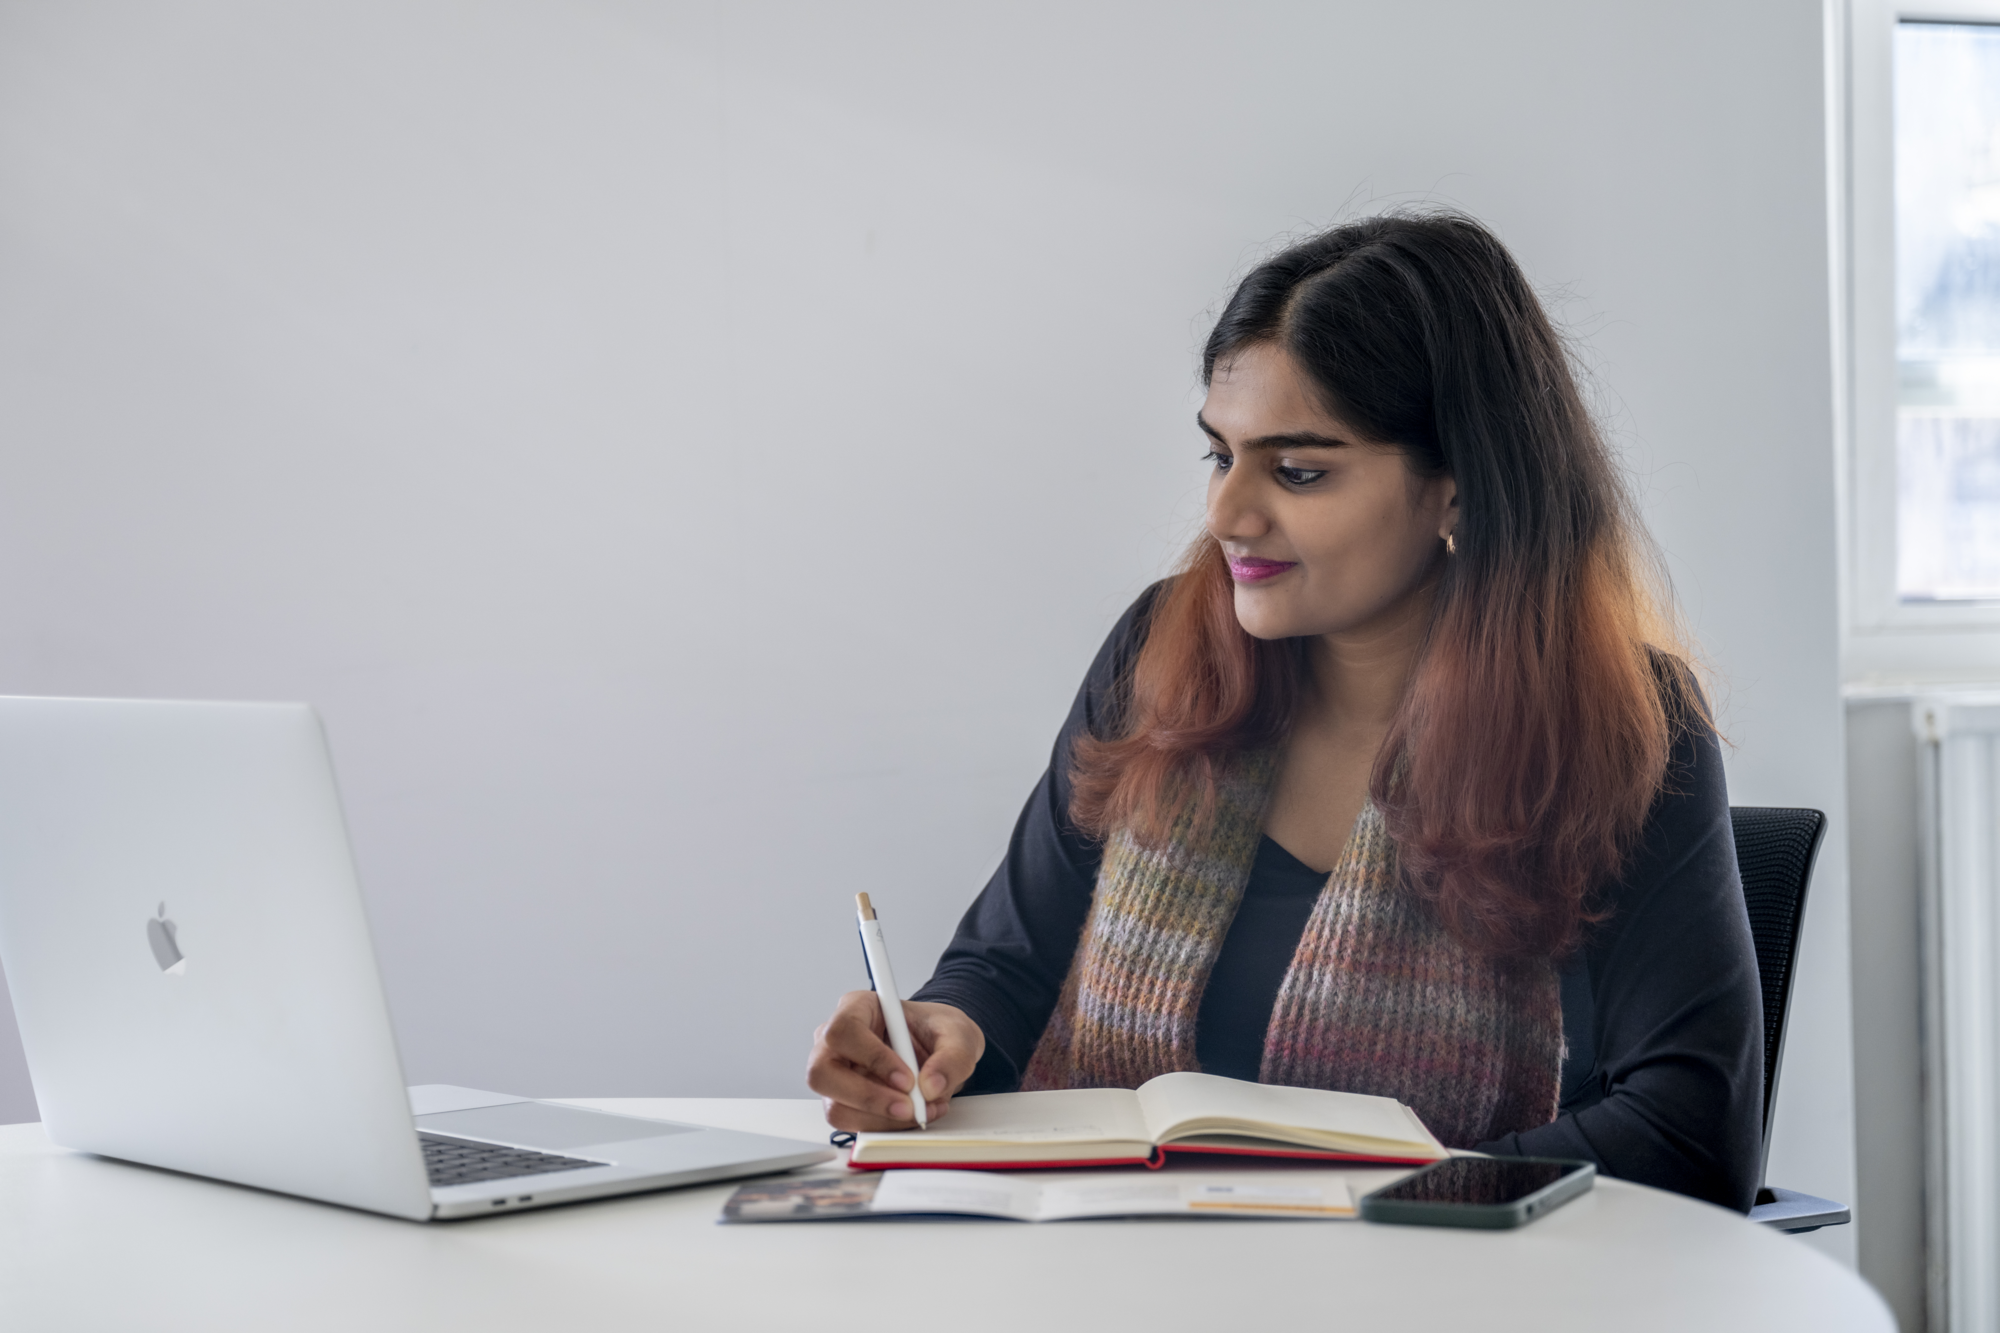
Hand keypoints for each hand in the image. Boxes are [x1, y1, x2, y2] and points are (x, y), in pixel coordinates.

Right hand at [807, 992, 984, 1131]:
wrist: (940, 1049)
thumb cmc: (937, 1030)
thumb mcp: (959, 1034)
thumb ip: (952, 1057)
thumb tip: (931, 1085)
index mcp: (857, 1007)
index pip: (843, 1030)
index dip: (872, 1057)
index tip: (907, 1079)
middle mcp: (836, 1041)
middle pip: (822, 1073)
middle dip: (867, 1098)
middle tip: (908, 1107)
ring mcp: (836, 1074)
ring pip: (835, 1107)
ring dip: (880, 1118)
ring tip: (920, 1111)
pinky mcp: (844, 1101)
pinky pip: (853, 1123)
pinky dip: (885, 1126)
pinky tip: (914, 1114)